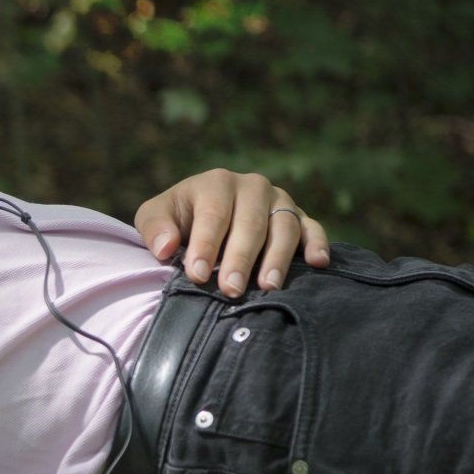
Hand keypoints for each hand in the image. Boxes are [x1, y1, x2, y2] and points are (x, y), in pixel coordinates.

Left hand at [133, 169, 331, 298]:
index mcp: (216, 183)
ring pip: (284, 227)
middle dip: (240, 258)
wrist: (201, 213)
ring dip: (277, 258)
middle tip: (231, 290)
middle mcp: (252, 187)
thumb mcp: (155, 216)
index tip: (197, 275)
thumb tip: (165, 248)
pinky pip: (313, 228)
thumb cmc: (176, 219)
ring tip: (267, 287)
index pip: (213, 215)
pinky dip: (318, 243)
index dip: (205, 246)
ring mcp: (279, 201)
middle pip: (251, 223)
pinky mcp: (298, 216)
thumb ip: (155, 228)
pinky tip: (318, 263)